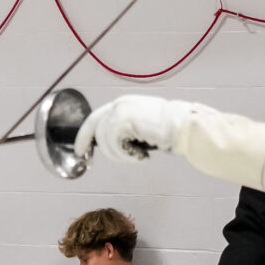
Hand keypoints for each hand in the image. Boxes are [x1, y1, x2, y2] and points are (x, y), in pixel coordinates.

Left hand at [75, 96, 209, 163]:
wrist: (183, 126)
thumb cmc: (168, 129)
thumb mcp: (141, 125)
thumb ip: (124, 128)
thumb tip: (109, 143)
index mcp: (122, 103)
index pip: (95, 118)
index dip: (85, 136)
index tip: (81, 151)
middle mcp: (119, 104)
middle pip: (94, 128)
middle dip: (93, 147)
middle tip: (93, 161)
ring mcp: (121, 112)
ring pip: (104, 140)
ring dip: (119, 155)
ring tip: (136, 156)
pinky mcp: (124, 121)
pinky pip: (114, 144)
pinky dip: (126, 155)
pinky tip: (141, 155)